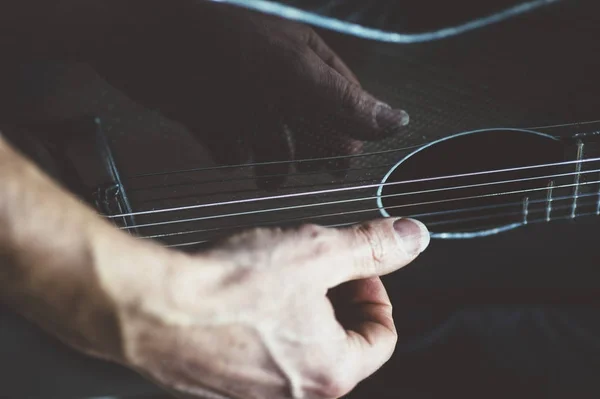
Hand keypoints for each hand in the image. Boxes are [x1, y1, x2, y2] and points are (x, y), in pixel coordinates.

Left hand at [87, 2, 408, 188]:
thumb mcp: (292, 71)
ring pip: (269, 137)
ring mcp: (241, 96)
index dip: (346, 135)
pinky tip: (229, 150)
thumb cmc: (220, 41)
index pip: (341, 105)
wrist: (140, 36)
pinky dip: (231, 151)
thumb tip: (396, 120)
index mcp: (305, 63)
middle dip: (309, 150)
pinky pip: (228, 141)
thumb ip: (343, 99)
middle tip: (311, 171)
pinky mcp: (208, 111)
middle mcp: (276, 81)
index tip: (343, 165)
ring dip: (272, 159)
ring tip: (269, 175)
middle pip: (307, 125)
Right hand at [100, 218, 428, 398]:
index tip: (358, 270)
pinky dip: (264, 322)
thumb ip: (372, 247)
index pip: (382, 338)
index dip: (376, 294)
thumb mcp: (316, 252)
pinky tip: (243, 296)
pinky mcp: (221, 384)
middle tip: (316, 266)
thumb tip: (411, 238)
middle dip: (337, 298)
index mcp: (330, 371)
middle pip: (341, 342)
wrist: (148, 307)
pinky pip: (260, 352)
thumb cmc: (226, 287)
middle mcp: (295, 393)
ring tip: (276, 276)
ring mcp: (255, 393)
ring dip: (299, 308)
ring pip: (299, 345)